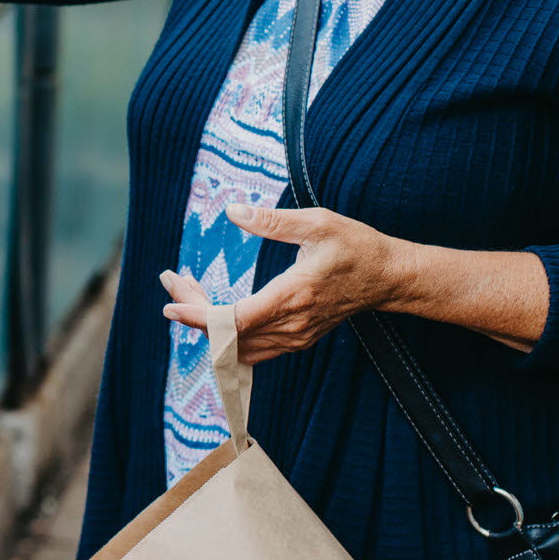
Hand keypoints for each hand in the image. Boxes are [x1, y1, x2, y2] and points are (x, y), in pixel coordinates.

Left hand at [158, 203, 405, 364]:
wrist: (389, 277)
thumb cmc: (356, 246)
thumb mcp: (317, 223)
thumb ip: (273, 220)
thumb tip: (234, 211)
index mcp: (293, 296)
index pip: (235, 320)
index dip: (199, 316)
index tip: (170, 306)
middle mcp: (292, 325)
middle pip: (228, 333)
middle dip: (193, 309)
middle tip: (171, 279)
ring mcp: (295, 337)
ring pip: (237, 345)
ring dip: (207, 322)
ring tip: (185, 287)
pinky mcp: (297, 339)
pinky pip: (252, 347)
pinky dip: (226, 332)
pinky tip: (211, 308)